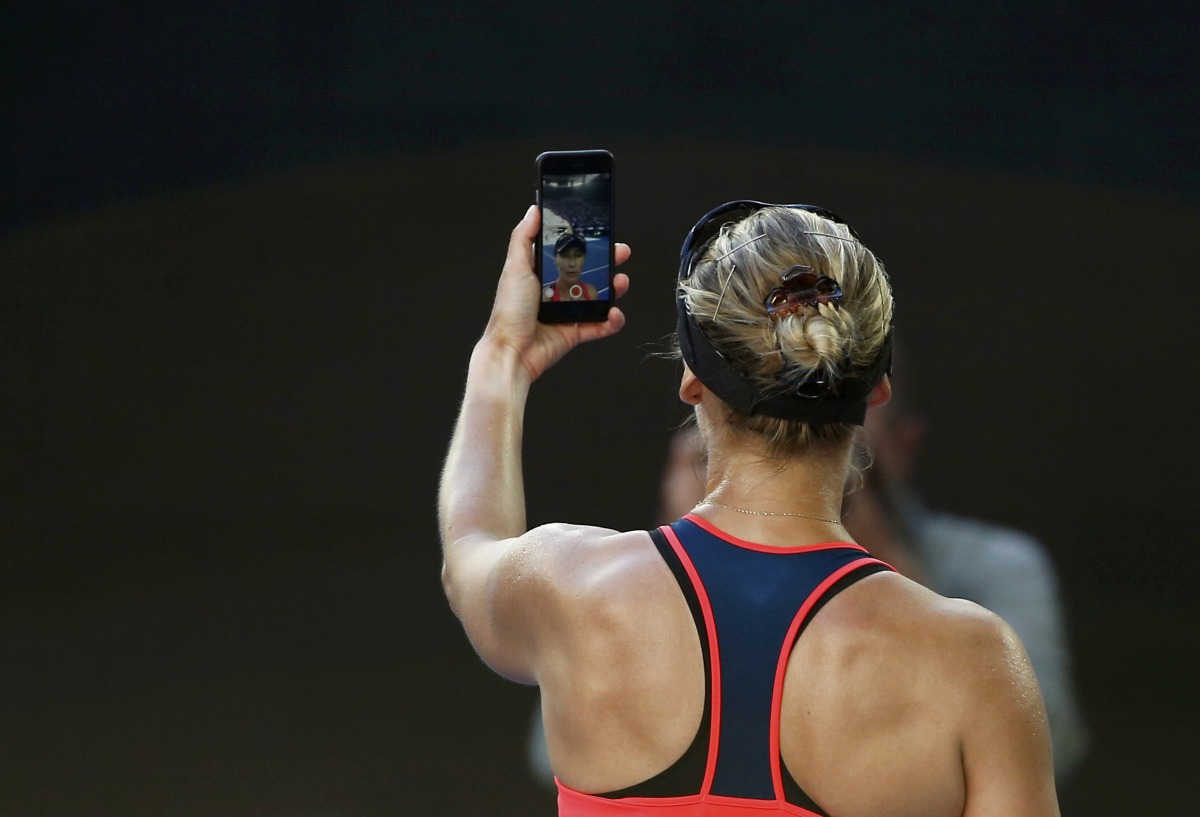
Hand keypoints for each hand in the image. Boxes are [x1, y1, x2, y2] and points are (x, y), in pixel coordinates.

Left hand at [481, 205, 630, 381]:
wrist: (512, 352)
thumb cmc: (509, 312)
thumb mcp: (515, 267)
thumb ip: (523, 237)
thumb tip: (533, 211)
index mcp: (541, 274)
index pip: (567, 253)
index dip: (585, 243)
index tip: (600, 233)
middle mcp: (556, 291)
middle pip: (588, 272)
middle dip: (608, 262)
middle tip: (620, 253)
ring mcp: (567, 312)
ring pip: (599, 297)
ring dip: (614, 289)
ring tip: (620, 282)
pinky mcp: (575, 332)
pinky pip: (600, 325)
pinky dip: (611, 321)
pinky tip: (614, 313)